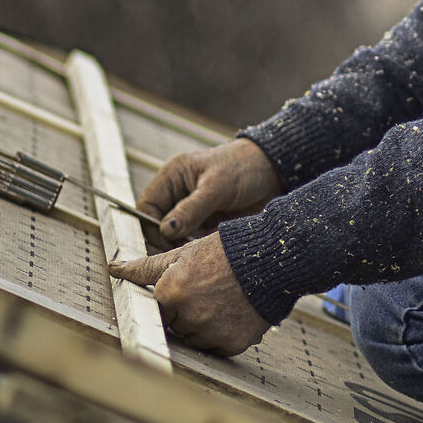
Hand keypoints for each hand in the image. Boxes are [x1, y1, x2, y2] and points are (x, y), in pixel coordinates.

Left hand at [109, 235, 268, 355]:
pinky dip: (224, 335)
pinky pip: (217, 347)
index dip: (174, 297)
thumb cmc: (222, 253)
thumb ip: (144, 268)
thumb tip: (113, 269)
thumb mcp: (181, 254)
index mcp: (169, 294)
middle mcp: (187, 317)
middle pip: (176, 326)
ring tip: (223, 300)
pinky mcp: (231, 344)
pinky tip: (234, 313)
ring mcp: (210, 333)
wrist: (268, 259)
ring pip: (196, 339)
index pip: (159, 309)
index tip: (189, 288)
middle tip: (209, 290)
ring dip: (205, 326)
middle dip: (188, 313)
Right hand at [137, 137, 282, 243]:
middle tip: (182, 254)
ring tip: (198, 253)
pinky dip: (197, 250)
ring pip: (175, 238)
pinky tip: (208, 252)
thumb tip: (165, 230)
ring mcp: (192, 212)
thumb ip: (192, 208)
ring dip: (183, 248)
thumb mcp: (217, 186)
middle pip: (157, 226)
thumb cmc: (245, 168)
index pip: (147, 207)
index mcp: (173, 177)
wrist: (275, 173)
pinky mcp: (206, 225)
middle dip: (167, 241)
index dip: (151, 226)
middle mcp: (178, 195)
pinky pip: (193, 243)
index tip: (166, 241)